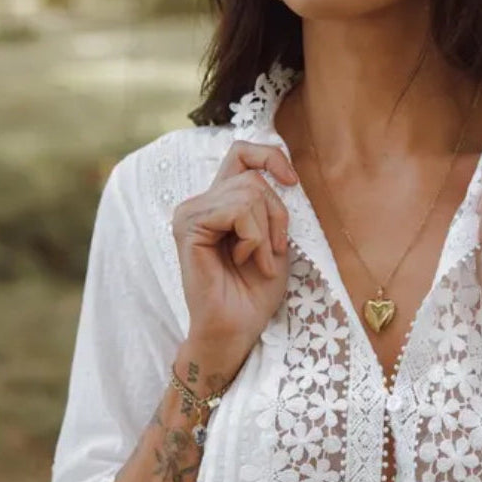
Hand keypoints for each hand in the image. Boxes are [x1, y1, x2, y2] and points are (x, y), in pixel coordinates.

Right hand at [173, 140, 298, 349]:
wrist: (237, 329)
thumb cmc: (255, 291)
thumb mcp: (274, 240)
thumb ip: (271, 206)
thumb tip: (284, 174)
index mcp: (219, 202)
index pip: (241, 153)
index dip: (269, 157)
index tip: (292, 182)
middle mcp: (200, 203)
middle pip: (253, 177)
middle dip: (276, 215)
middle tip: (272, 252)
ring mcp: (190, 213)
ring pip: (248, 192)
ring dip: (265, 233)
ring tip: (257, 261)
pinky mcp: (189, 227)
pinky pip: (236, 211)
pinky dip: (253, 238)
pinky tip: (243, 260)